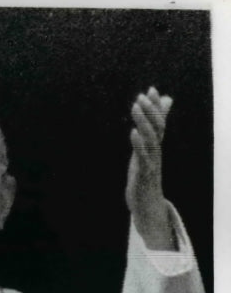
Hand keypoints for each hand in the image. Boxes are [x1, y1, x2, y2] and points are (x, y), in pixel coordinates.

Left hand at [126, 86, 175, 249]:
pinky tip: (132, 132)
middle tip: (141, 95)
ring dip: (143, 122)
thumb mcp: (146, 154)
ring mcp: (151, 162)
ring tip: (135, 106)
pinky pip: (144, 157)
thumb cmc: (145, 176)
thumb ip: (151, 136)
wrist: (146, 204)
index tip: (151, 89)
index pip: (159, 121)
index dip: (155, 106)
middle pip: (156, 127)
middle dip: (150, 110)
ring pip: (151, 139)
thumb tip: (160, 118)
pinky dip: (139, 143)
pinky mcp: (144, 174)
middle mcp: (156, 152)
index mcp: (155, 147)